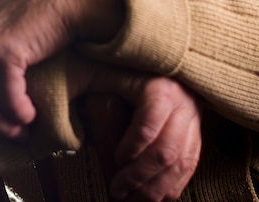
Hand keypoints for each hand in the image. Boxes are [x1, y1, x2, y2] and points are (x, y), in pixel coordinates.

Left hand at [67, 56, 200, 201]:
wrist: (166, 69)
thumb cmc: (132, 71)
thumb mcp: (110, 71)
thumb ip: (90, 83)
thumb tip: (63, 100)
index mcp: (161, 86)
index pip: (151, 119)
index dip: (134, 143)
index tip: (117, 157)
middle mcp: (182, 105)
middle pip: (166, 150)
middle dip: (139, 176)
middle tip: (117, 188)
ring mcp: (192, 124)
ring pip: (179, 165)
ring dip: (153, 188)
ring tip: (129, 197)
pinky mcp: (196, 139)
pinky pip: (187, 169)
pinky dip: (169, 188)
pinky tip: (149, 196)